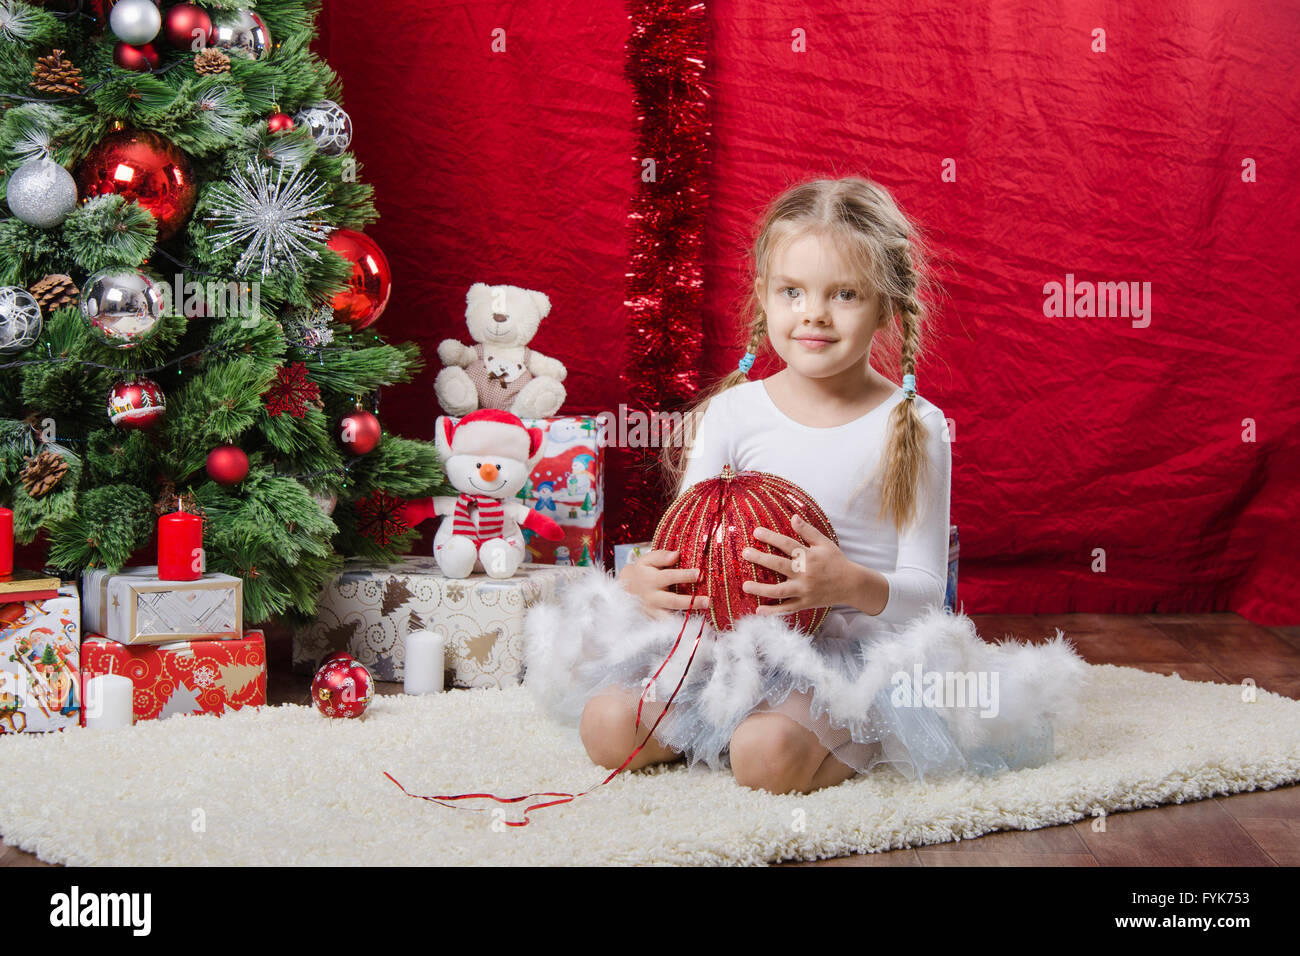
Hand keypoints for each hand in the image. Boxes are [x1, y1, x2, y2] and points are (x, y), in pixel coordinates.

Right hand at [618, 549, 710, 620]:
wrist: (626, 588)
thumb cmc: (643, 571)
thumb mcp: (647, 560)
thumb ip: (661, 556)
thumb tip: (676, 555)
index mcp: (651, 580)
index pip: (670, 577)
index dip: (685, 576)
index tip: (700, 574)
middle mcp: (652, 597)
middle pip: (673, 601)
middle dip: (691, 602)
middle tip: (708, 601)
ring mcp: (653, 610)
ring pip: (670, 617)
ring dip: (686, 618)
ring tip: (703, 618)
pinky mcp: (654, 619)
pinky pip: (667, 625)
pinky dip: (679, 627)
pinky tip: (694, 626)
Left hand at [741, 514, 857, 617]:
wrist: (852, 585)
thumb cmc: (836, 561)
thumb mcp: (824, 543)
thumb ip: (808, 531)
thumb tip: (793, 516)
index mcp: (809, 556)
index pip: (786, 544)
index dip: (770, 537)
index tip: (755, 532)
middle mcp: (805, 574)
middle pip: (779, 565)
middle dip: (760, 559)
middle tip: (745, 553)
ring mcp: (804, 590)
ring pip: (779, 591)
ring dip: (761, 589)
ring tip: (745, 585)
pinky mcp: (805, 603)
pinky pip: (787, 609)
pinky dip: (773, 611)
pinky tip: (758, 611)